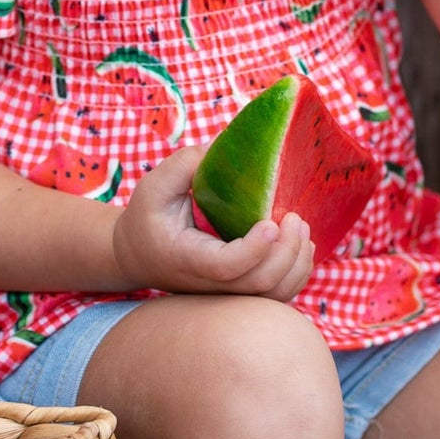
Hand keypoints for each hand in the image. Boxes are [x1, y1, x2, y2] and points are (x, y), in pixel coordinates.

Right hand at [112, 145, 314, 299]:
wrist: (138, 255)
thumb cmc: (147, 217)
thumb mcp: (155, 185)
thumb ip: (186, 164)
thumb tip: (227, 142)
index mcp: (187, 258)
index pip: (226, 266)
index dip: (254, 249)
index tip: (271, 222)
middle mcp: (209, 283)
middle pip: (259, 284)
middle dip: (287, 252)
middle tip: (295, 217)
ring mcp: (226, 293)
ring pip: (273, 295)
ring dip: (297, 264)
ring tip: (302, 228)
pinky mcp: (239, 292)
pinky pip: (276, 295)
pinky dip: (296, 273)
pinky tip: (299, 244)